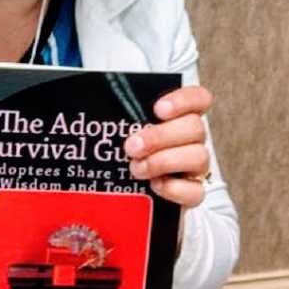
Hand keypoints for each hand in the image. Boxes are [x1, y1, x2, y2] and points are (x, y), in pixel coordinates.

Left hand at [123, 85, 212, 207]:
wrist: (123, 195)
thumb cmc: (123, 154)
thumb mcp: (118, 128)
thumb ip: (117, 113)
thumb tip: (89, 93)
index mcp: (179, 117)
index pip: (199, 99)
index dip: (184, 100)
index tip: (158, 109)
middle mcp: (191, 140)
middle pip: (196, 127)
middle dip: (160, 136)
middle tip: (132, 146)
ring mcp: (195, 167)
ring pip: (199, 157)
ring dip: (163, 161)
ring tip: (136, 168)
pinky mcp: (192, 194)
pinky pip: (195, 191)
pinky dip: (174, 188)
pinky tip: (154, 185)